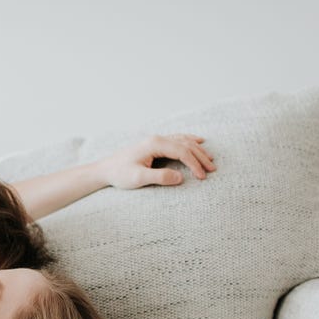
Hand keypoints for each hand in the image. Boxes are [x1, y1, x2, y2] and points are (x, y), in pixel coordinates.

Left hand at [94, 134, 215, 188]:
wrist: (105, 170)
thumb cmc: (120, 174)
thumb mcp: (138, 179)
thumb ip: (159, 177)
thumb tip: (180, 177)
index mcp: (154, 144)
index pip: (182, 151)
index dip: (194, 164)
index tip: (202, 177)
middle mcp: (157, 139)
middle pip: (185, 144)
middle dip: (200, 157)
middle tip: (213, 169)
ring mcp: (156, 140)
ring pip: (183, 141)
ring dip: (198, 150)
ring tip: (210, 159)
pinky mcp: (154, 145)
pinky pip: (177, 139)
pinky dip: (190, 141)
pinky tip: (198, 142)